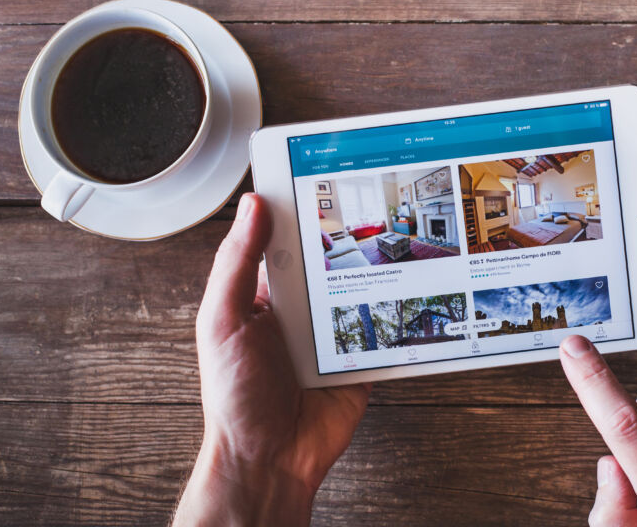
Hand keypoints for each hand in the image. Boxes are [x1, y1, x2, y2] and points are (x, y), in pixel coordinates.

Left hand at [174, 194, 370, 525]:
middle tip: (374, 209)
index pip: (286, 240)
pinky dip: (398, 314)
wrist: (270, 460)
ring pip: (363, 289)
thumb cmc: (235, 397)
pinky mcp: (361, 357)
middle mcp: (302, 308)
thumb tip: (254, 206)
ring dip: (379, 274)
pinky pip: (384, 327)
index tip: (321, 177)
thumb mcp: (224, 321)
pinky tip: (412, 295)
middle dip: (351, 239)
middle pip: (332, 260)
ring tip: (401, 246)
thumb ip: (238, 265)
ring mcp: (333, 332)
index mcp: (265, 293)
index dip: (300, 210)